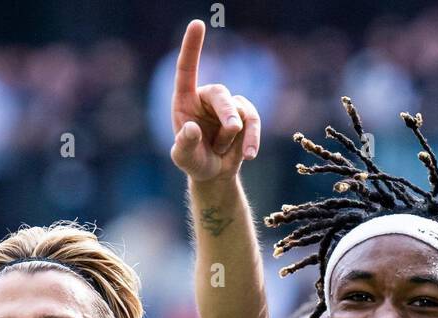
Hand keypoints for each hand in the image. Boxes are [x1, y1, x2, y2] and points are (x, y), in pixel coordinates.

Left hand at [169, 20, 260, 182]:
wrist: (214, 174)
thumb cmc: (194, 162)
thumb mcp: (184, 159)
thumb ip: (184, 145)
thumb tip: (192, 128)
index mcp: (185, 100)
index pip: (187, 69)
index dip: (192, 47)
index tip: (197, 24)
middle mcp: (206, 98)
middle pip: (220, 94)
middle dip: (227, 113)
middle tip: (232, 129)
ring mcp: (228, 105)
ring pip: (239, 111)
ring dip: (233, 135)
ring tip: (222, 152)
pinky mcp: (246, 115)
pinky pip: (253, 122)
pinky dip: (252, 138)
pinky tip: (249, 155)